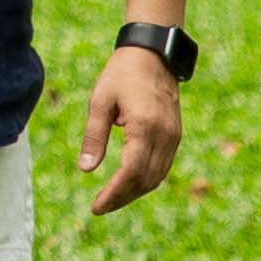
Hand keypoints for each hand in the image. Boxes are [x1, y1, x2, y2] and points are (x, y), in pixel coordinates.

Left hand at [80, 42, 183, 215]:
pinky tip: (128, 183)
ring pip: (157, 177)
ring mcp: (173, 136)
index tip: (96, 206)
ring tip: (111, 199)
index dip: (114, 193)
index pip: (131, 172)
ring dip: (134, 192)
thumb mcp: (100, 101)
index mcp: (145, 126)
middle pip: (145, 180)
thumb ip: (94, 136)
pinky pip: (163, 166)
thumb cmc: (122, 74)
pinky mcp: (175, 135)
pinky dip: (146, 180)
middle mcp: (164, 135)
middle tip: (99, 207)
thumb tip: (85, 169)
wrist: (153, 53)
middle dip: (122, 198)